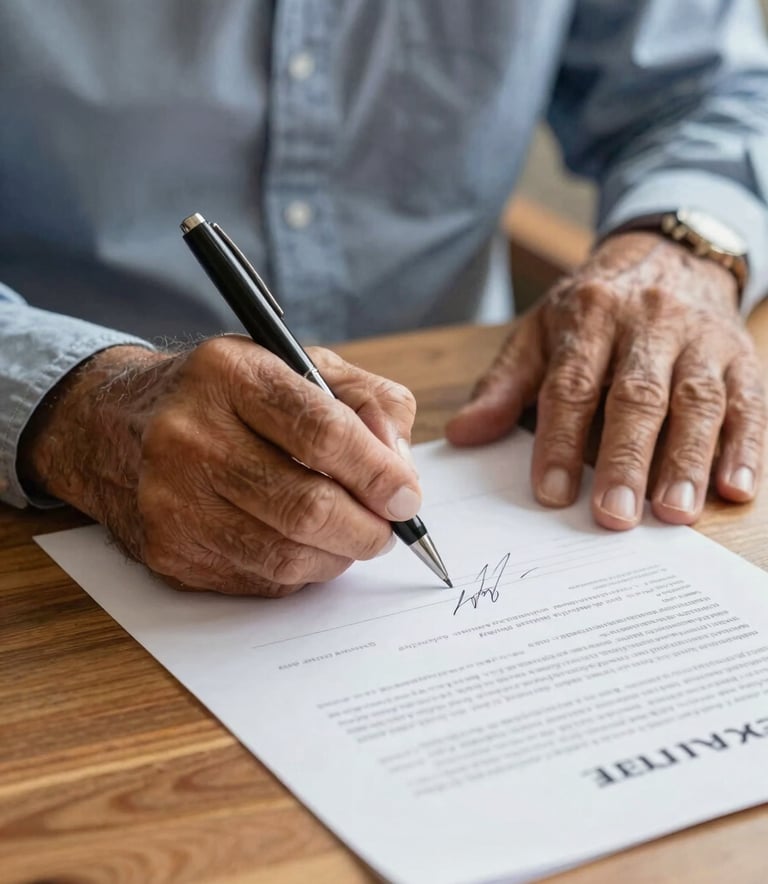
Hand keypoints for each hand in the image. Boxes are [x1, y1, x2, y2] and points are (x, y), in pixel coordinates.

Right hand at [20, 337, 419, 594]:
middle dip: (367, 527)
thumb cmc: (227, 396)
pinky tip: (305, 545)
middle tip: (388, 528)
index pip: (321, 431)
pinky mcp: (168, 550)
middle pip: (306, 505)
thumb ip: (366, 401)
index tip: (407, 497)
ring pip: (287, 554)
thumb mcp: (298, 366)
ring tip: (353, 536)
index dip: (377, 472)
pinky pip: (260, 579)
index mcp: (229, 374)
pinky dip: (301, 570)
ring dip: (339, 555)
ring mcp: (171, 499)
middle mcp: (189, 436)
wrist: (119, 426)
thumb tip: (400, 467)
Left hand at [447, 231, 766, 528]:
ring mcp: (700, 339)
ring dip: (686, 460)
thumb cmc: (594, 307)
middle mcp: (649, 322)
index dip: (560, 440)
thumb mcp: (540, 331)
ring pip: (697, 401)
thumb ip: (505, 384)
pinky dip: (745, 446)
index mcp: (589, 316)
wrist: (669, 254)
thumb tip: (464, 435)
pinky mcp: (740, 356)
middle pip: (638, 395)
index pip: (573, 384)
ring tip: (673, 512)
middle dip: (625, 458)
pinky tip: (735, 487)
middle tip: (614, 514)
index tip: (552, 493)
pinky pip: (749, 402)